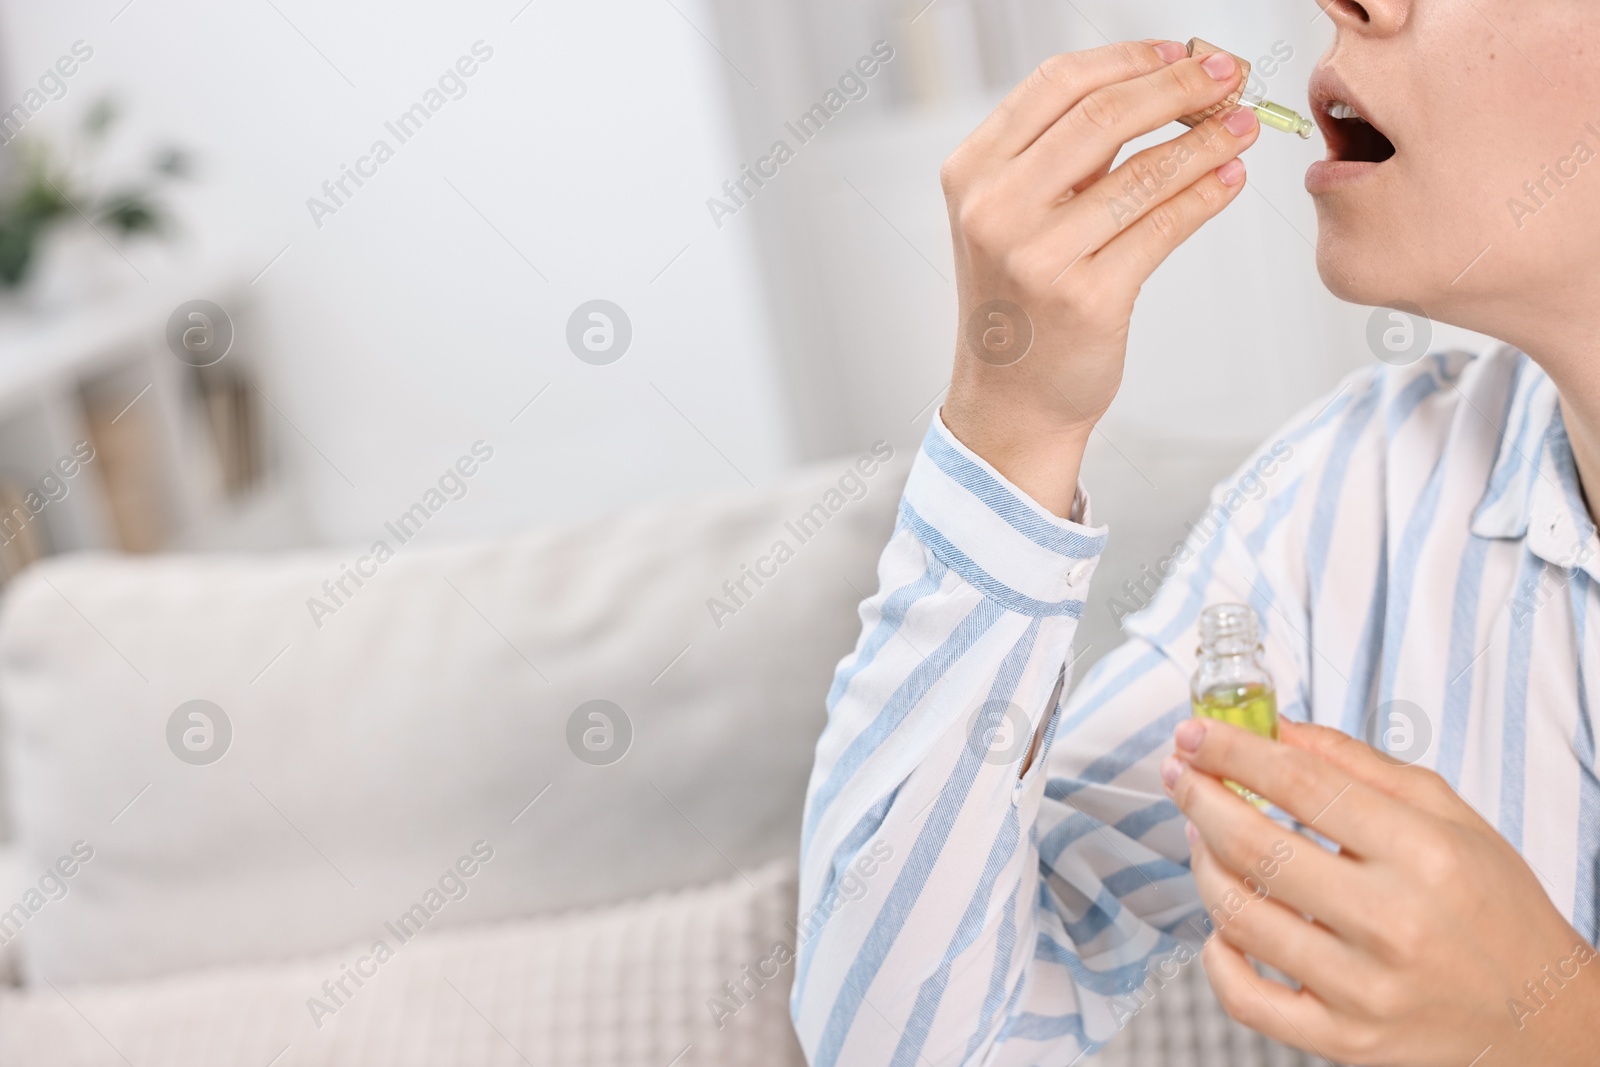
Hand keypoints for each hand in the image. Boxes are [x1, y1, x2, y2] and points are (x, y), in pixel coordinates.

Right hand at [938, 40, 1259, 515]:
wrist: (1011, 400)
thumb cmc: (1021, 302)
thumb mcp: (1013, 215)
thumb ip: (1063, 155)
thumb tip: (1160, 85)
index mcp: (972, 173)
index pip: (1058, 84)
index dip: (1130, 58)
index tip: (1181, 52)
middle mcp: (995, 211)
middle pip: (1104, 116)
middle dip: (1181, 86)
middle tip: (1230, 75)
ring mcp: (1038, 258)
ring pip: (1145, 173)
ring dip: (1209, 140)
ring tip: (1244, 126)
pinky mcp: (1087, 299)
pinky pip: (1164, 228)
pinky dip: (1206, 195)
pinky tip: (1229, 179)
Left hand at [1162, 718, 1599, 1066]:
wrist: (1541, 1018)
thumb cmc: (1492, 907)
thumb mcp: (1448, 815)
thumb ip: (1356, 764)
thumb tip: (1275, 728)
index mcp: (1424, 854)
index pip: (1302, 786)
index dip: (1234, 751)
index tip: (1196, 732)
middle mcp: (1393, 922)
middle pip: (1257, 846)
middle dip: (1199, 797)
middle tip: (1179, 772)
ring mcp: (1365, 989)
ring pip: (1239, 916)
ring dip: (1201, 863)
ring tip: (1200, 835)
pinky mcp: (1345, 1040)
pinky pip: (1246, 998)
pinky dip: (1216, 955)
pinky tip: (1221, 924)